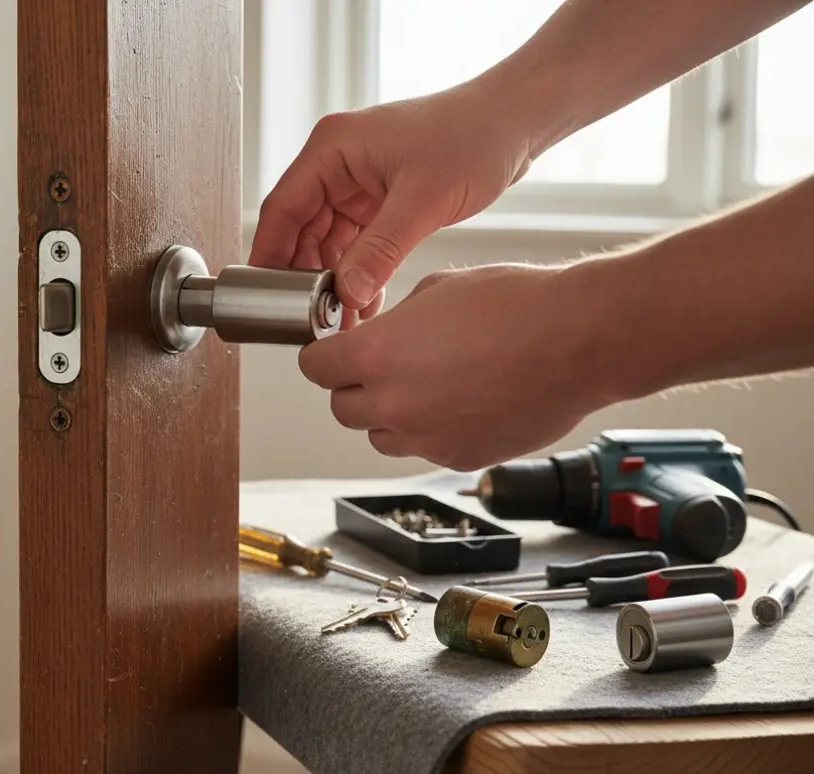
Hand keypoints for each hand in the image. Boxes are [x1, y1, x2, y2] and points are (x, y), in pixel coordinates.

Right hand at [248, 83, 533, 321]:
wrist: (516, 123)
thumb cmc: (474, 136)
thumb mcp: (423, 199)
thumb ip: (380, 250)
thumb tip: (345, 293)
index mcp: (333, 148)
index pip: (283, 207)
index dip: (269, 254)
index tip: (265, 295)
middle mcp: (338, 163)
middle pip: (300, 228)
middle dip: (304, 275)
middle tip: (309, 317)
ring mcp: (357, 182)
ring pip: (326, 241)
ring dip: (332, 279)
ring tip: (338, 318)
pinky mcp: (379, 200)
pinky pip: (355, 243)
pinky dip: (357, 272)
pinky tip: (363, 302)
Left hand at [297, 262, 614, 470]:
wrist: (579, 340)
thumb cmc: (518, 306)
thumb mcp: (438, 289)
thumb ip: (396, 321)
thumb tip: (386, 334)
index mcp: (376, 356)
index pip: (314, 368)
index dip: (323, 357)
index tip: (333, 352)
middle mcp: (393, 404)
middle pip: (341, 408)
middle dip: (354, 387)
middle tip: (380, 368)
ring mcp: (426, 438)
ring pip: (380, 436)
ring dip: (389, 415)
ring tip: (425, 386)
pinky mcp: (459, 458)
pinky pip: (426, 450)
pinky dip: (432, 431)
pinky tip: (462, 403)